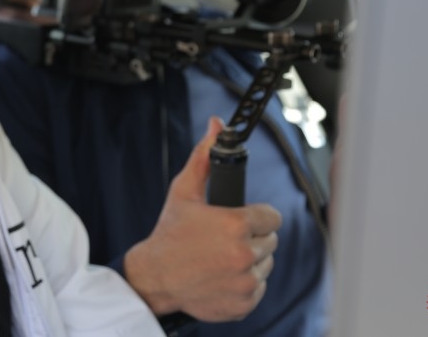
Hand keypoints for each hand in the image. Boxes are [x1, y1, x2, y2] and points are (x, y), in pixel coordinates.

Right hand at [123, 116, 281, 321]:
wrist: (154, 277)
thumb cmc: (170, 231)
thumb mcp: (184, 191)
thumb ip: (204, 156)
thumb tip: (217, 125)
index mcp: (235, 225)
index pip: (272, 217)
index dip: (257, 216)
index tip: (240, 219)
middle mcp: (244, 255)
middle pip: (270, 241)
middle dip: (251, 237)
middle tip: (224, 238)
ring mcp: (245, 282)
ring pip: (266, 264)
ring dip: (249, 260)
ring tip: (221, 256)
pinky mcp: (244, 303)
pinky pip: (258, 288)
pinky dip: (244, 283)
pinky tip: (221, 275)